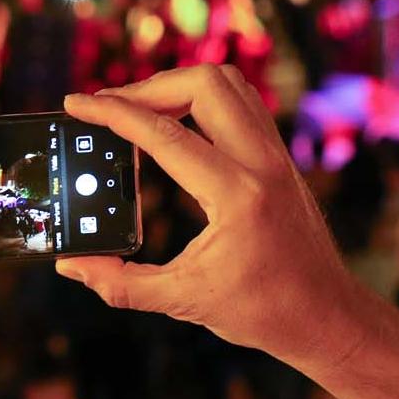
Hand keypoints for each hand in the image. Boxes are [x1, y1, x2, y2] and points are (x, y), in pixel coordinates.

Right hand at [57, 66, 358, 366]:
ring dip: (177, 85)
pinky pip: (241, 102)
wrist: (326, 316)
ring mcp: (276, 155)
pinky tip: (177, 123)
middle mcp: (262, 164)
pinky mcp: (280, 156)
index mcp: (237, 196)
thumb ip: (121, 284)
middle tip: (109, 109)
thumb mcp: (184, 301)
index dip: (113, 114)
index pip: (164, 135)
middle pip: (202, 84)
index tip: (77, 104)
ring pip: (227, 83)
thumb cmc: (264, 311)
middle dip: (146, 88)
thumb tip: (72, 265)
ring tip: (140, 111)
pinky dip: (203, 98)